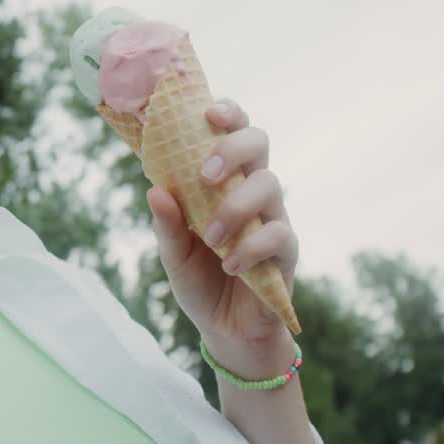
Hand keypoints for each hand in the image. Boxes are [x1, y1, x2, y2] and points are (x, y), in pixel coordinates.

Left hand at [147, 99, 298, 376]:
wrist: (225, 330)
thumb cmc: (199, 280)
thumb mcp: (173, 254)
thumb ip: (166, 224)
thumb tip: (155, 190)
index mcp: (223, 181)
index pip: (234, 132)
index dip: (228, 113)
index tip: (208, 113)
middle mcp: (251, 191)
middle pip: (259, 143)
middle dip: (231, 149)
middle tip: (203, 176)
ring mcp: (273, 217)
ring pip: (269, 184)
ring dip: (234, 207)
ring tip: (210, 239)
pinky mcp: (288, 251)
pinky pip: (280, 234)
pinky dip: (251, 247)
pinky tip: (230, 264)